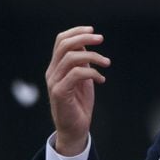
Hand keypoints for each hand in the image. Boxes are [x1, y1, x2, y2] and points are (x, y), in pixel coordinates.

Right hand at [45, 26, 110, 155]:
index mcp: (56, 66)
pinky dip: (92, 73)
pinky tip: (102, 79)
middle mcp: (52, 72)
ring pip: (71, 58)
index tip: (93, 31)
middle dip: (84, 38)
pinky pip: (76, 74)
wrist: (75, 128)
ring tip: (107, 63)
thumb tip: (86, 44)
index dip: (76, 32)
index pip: (60, 41)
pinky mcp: (59, 92)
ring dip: (93, 57)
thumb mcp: (83, 78)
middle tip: (101, 39)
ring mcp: (54, 82)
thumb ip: (82, 62)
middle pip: (64, 45)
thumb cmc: (79, 103)